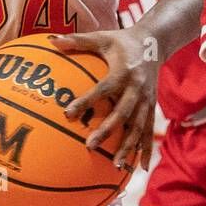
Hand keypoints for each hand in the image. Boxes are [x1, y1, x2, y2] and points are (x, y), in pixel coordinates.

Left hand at [50, 27, 157, 170]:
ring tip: (116, 165)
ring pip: (138, 127)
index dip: (87, 100)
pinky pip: (148, 131)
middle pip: (123, 112)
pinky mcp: (152, 107)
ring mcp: (146, 99)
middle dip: (108, 130)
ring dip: (128, 146)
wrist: (154, 42)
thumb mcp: (101, 37)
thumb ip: (77, 40)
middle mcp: (137, 87)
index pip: (104, 88)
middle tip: (90, 146)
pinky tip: (140, 169)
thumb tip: (50, 40)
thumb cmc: (121, 40)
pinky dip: (145, 150)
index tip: (68, 113)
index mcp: (123, 71)